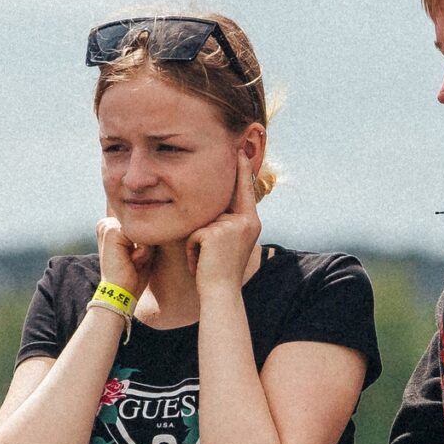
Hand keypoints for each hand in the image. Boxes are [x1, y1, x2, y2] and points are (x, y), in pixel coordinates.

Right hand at [95, 214, 155, 301]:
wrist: (119, 294)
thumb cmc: (132, 277)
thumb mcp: (141, 252)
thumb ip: (146, 235)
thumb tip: (159, 222)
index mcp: (111, 227)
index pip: (144, 227)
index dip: (146, 245)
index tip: (132, 260)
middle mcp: (106, 223)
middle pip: (145, 227)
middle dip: (146, 247)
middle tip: (132, 262)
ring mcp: (107, 226)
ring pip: (145, 232)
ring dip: (145, 250)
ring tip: (132, 262)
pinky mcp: (112, 231)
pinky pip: (143, 237)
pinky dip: (144, 253)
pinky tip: (131, 262)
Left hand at [187, 149, 262, 290]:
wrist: (220, 293)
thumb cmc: (220, 272)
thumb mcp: (229, 243)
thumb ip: (226, 223)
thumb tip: (213, 205)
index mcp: (251, 222)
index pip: (244, 189)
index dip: (241, 169)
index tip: (239, 150)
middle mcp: (245, 221)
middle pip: (220, 203)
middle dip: (207, 228)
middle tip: (214, 241)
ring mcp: (232, 226)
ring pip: (203, 222)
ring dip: (197, 242)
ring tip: (206, 260)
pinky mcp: (215, 233)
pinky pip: (194, 233)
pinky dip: (192, 249)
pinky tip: (200, 262)